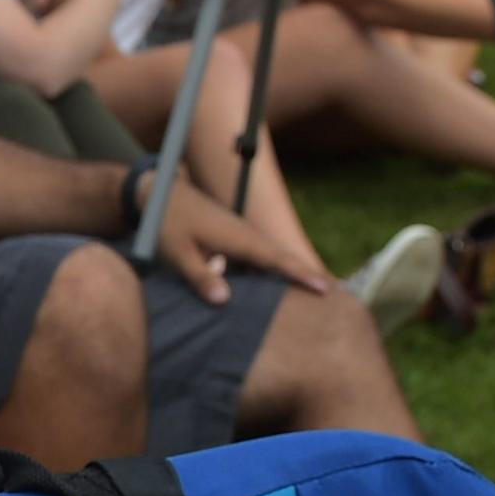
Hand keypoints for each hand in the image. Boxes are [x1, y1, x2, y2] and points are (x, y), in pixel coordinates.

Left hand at [153, 178, 332, 301]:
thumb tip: (224, 301)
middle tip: (334, 298)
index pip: (276, 259)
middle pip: (282, 259)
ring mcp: (242, 235)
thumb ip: (200, 276)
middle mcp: (246, 235)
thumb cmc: (167, 223)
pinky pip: (259, 258)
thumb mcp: (177, 253)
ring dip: (290, 274)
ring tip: (314, 295)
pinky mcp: (235, 239)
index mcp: (238, 238)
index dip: (300, 274)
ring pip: (272, 259)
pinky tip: (276, 291)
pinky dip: (271, 271)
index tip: (325, 288)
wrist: (160, 194)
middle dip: (306, 275)